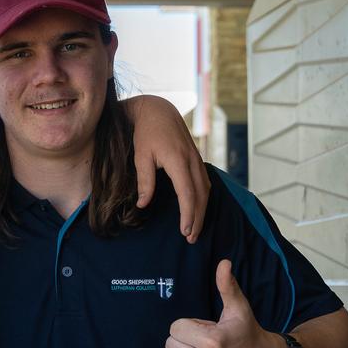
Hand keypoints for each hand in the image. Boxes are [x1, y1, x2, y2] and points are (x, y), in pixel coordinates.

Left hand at [128, 94, 210, 242]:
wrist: (157, 110)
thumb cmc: (146, 133)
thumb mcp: (140, 156)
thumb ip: (145, 180)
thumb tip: (143, 205)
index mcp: (178, 160)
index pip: (188, 193)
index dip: (188, 214)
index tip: (185, 230)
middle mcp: (192, 160)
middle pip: (201, 195)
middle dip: (198, 218)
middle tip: (191, 238)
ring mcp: (197, 158)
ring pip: (206, 189)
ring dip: (202, 210)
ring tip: (195, 228)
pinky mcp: (196, 158)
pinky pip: (205, 181)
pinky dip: (203, 197)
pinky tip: (198, 208)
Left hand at [164, 260, 285, 347]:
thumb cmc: (248, 333)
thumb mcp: (238, 308)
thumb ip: (227, 286)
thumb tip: (223, 263)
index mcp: (213, 342)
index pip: (175, 328)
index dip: (189, 325)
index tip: (207, 328)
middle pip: (170, 344)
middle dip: (184, 339)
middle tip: (205, 341)